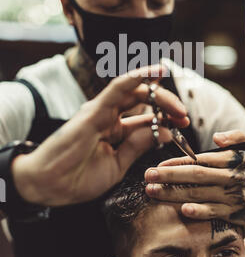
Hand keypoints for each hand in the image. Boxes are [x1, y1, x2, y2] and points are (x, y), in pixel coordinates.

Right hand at [12, 64, 188, 206]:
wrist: (49, 186)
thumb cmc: (78, 178)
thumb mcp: (118, 164)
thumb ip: (139, 145)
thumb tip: (164, 132)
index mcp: (115, 130)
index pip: (146, 117)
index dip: (167, 118)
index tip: (184, 124)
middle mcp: (109, 116)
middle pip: (144, 101)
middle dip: (167, 106)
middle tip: (183, 116)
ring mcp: (101, 110)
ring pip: (135, 91)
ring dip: (159, 94)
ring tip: (177, 106)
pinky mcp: (95, 109)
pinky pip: (119, 87)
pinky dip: (138, 77)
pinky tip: (155, 71)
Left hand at [145, 129, 244, 225]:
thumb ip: (234, 137)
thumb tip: (216, 137)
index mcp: (230, 160)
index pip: (199, 160)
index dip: (177, 163)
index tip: (158, 165)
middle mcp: (228, 178)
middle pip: (194, 177)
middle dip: (168, 177)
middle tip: (147, 177)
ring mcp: (230, 197)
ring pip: (198, 195)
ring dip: (173, 195)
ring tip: (152, 192)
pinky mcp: (232, 213)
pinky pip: (213, 213)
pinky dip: (199, 212)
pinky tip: (182, 210)